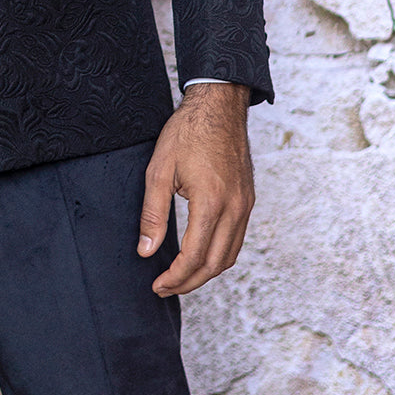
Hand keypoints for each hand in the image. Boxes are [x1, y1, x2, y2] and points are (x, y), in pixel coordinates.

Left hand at [137, 82, 253, 296]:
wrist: (218, 106)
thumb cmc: (187, 132)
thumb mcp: (159, 170)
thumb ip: (153, 214)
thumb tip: (146, 251)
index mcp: (212, 203)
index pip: (194, 257)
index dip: (175, 277)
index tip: (157, 285)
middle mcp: (235, 209)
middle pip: (215, 264)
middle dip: (189, 283)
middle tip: (165, 288)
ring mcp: (245, 205)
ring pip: (229, 255)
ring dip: (206, 273)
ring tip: (181, 277)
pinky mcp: (248, 200)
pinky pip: (237, 239)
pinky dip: (219, 255)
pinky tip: (201, 255)